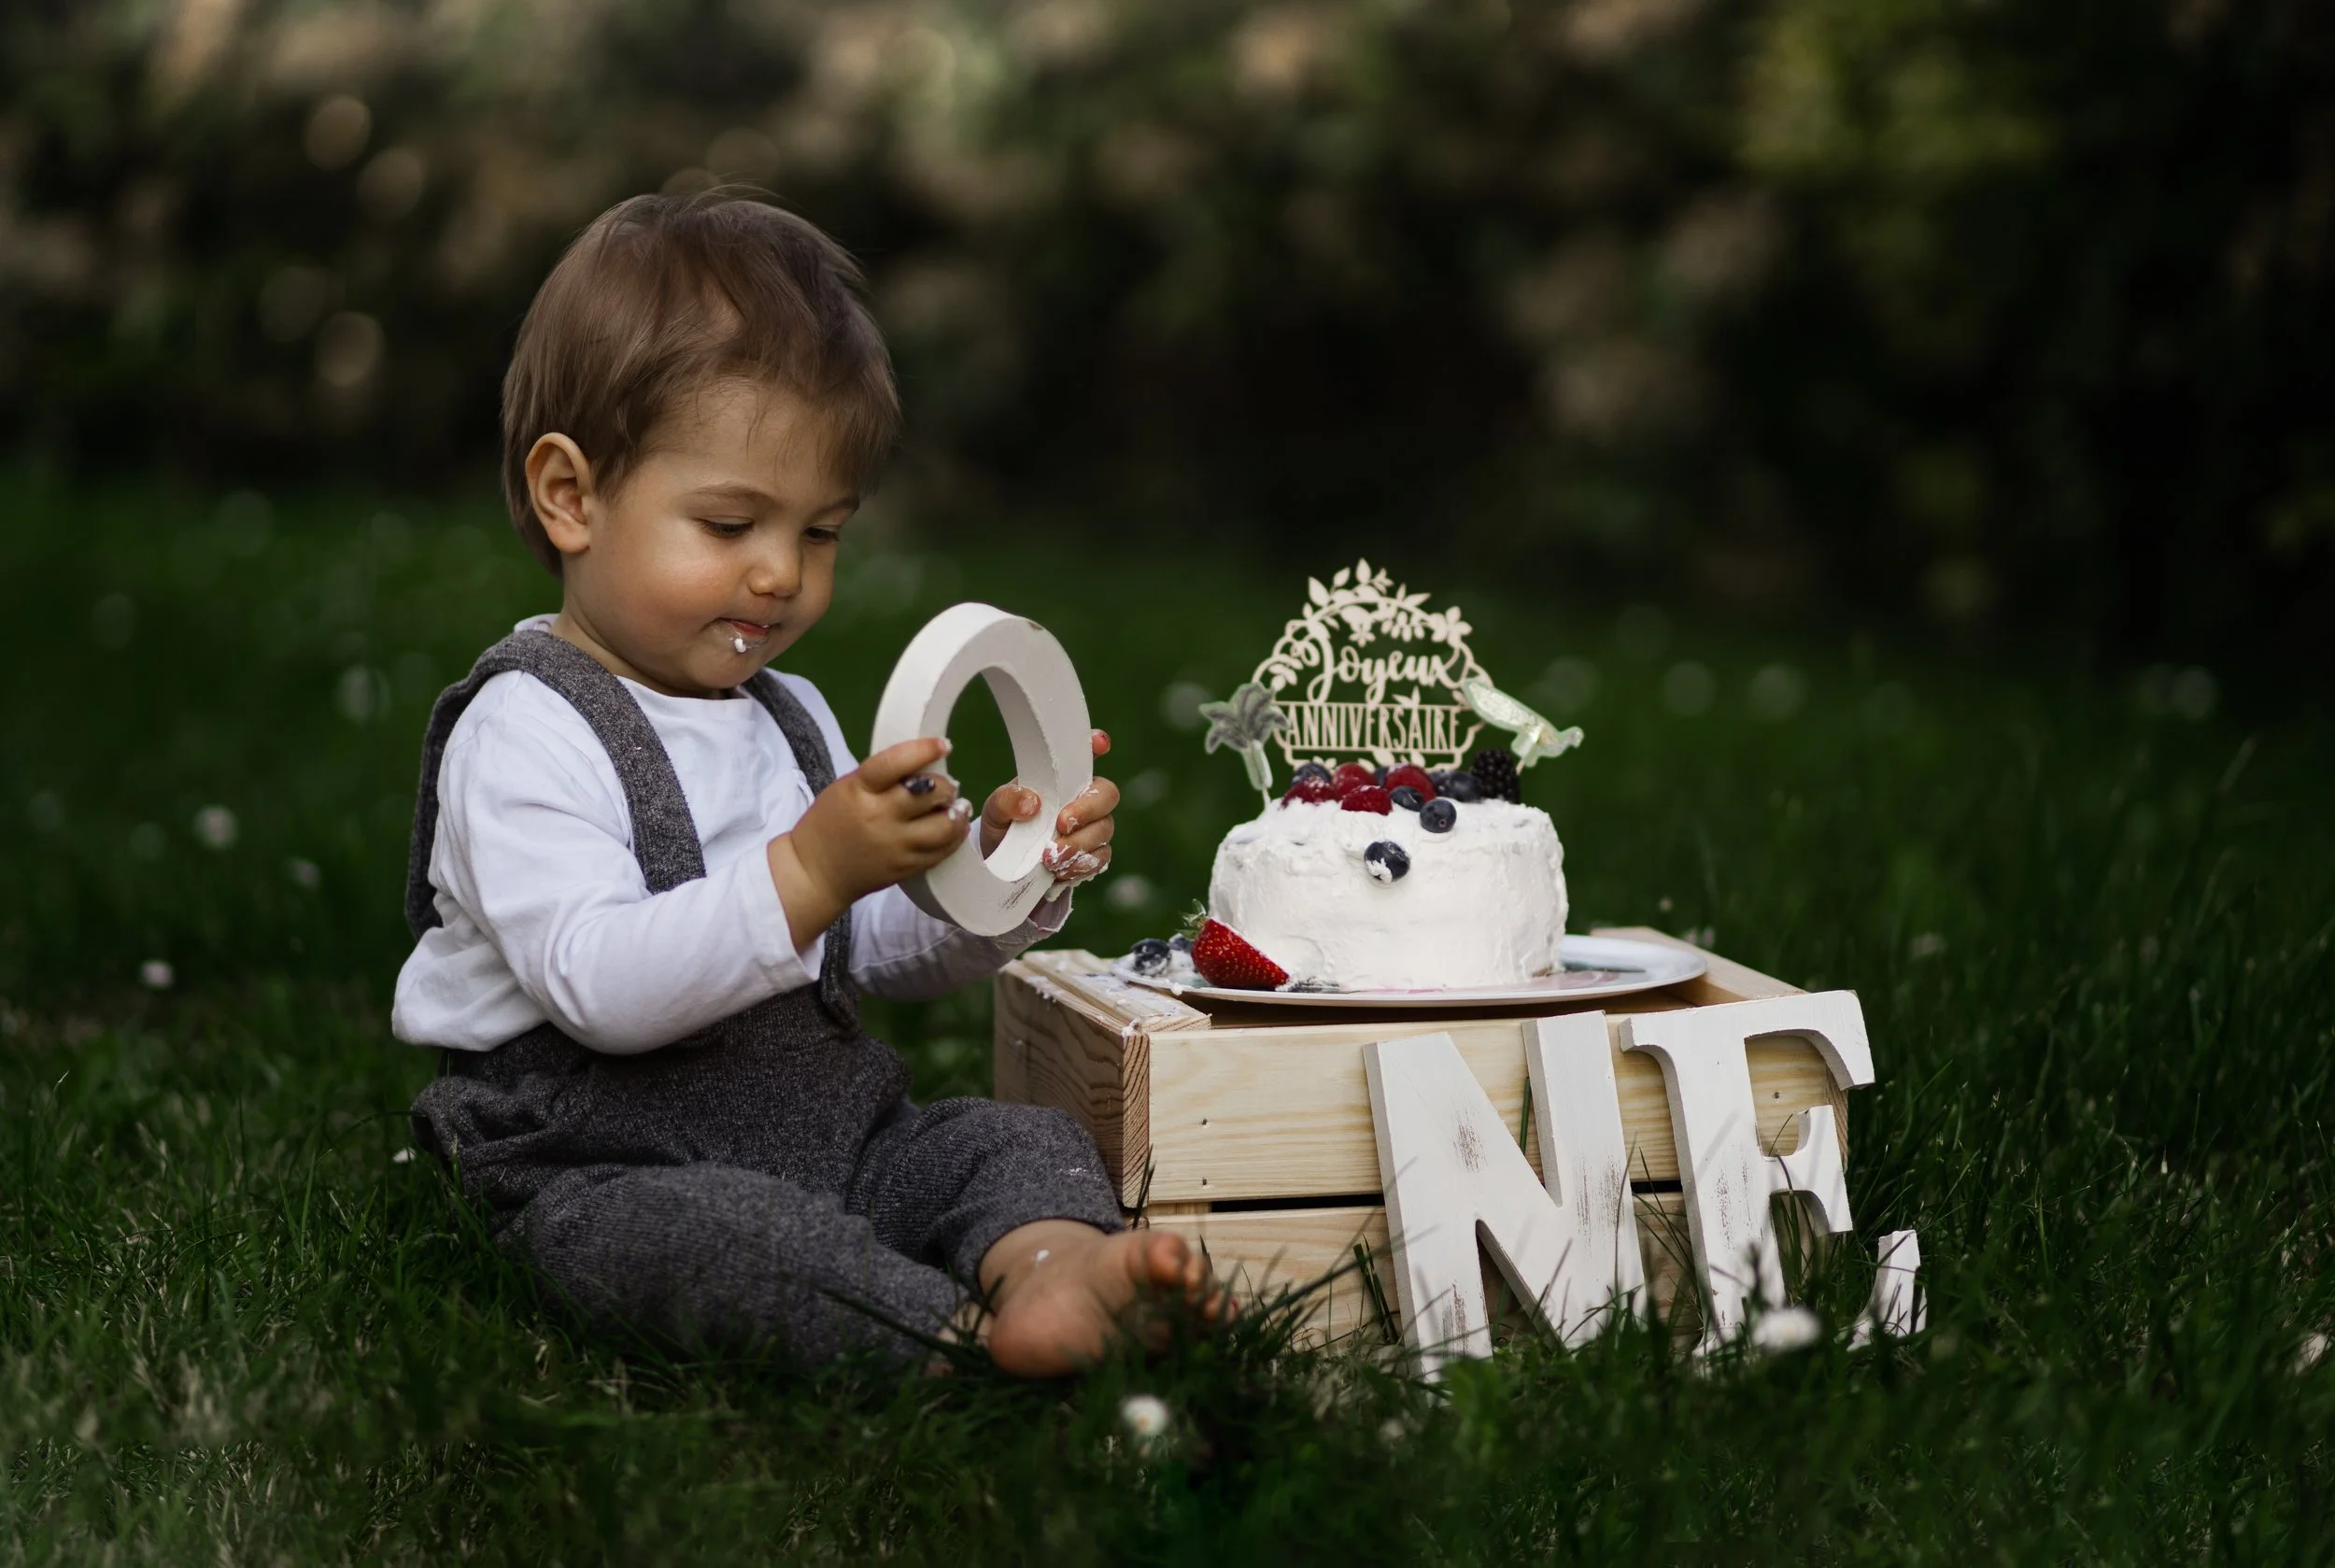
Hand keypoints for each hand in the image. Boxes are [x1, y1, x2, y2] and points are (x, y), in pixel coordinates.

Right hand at [766, 737, 968, 949]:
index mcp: (859, 790)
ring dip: (957, 813)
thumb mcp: (845, 788)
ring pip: (943, 826)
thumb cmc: (828, 824)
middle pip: (928, 794)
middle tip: (948, 785)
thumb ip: (879, 777)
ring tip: (958, 807)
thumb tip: (921, 765)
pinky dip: (953, 836)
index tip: (943, 744)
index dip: (924, 750)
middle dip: (945, 786)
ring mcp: (895, 845)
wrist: (814, 873)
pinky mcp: (905, 868)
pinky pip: (941, 852)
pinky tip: (953, 827)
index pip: (895, 763)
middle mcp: (879, 817)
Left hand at [977, 729, 1117, 887]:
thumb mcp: (995, 810)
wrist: (1006, 865)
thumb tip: (1031, 803)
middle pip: (1107, 794)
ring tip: (1051, 857)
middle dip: (1087, 810)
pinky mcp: (1094, 853)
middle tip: (1061, 825)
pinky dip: (1081, 864)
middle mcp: (1083, 797)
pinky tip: (1061, 869)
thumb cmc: (1005, 825)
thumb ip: (1007, 801)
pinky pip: (1101, 857)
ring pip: (1104, 829)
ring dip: (1079, 844)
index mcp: (1062, 777)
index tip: (1099, 743)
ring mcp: (1093, 825)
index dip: (1096, 745)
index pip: (1085, 754)